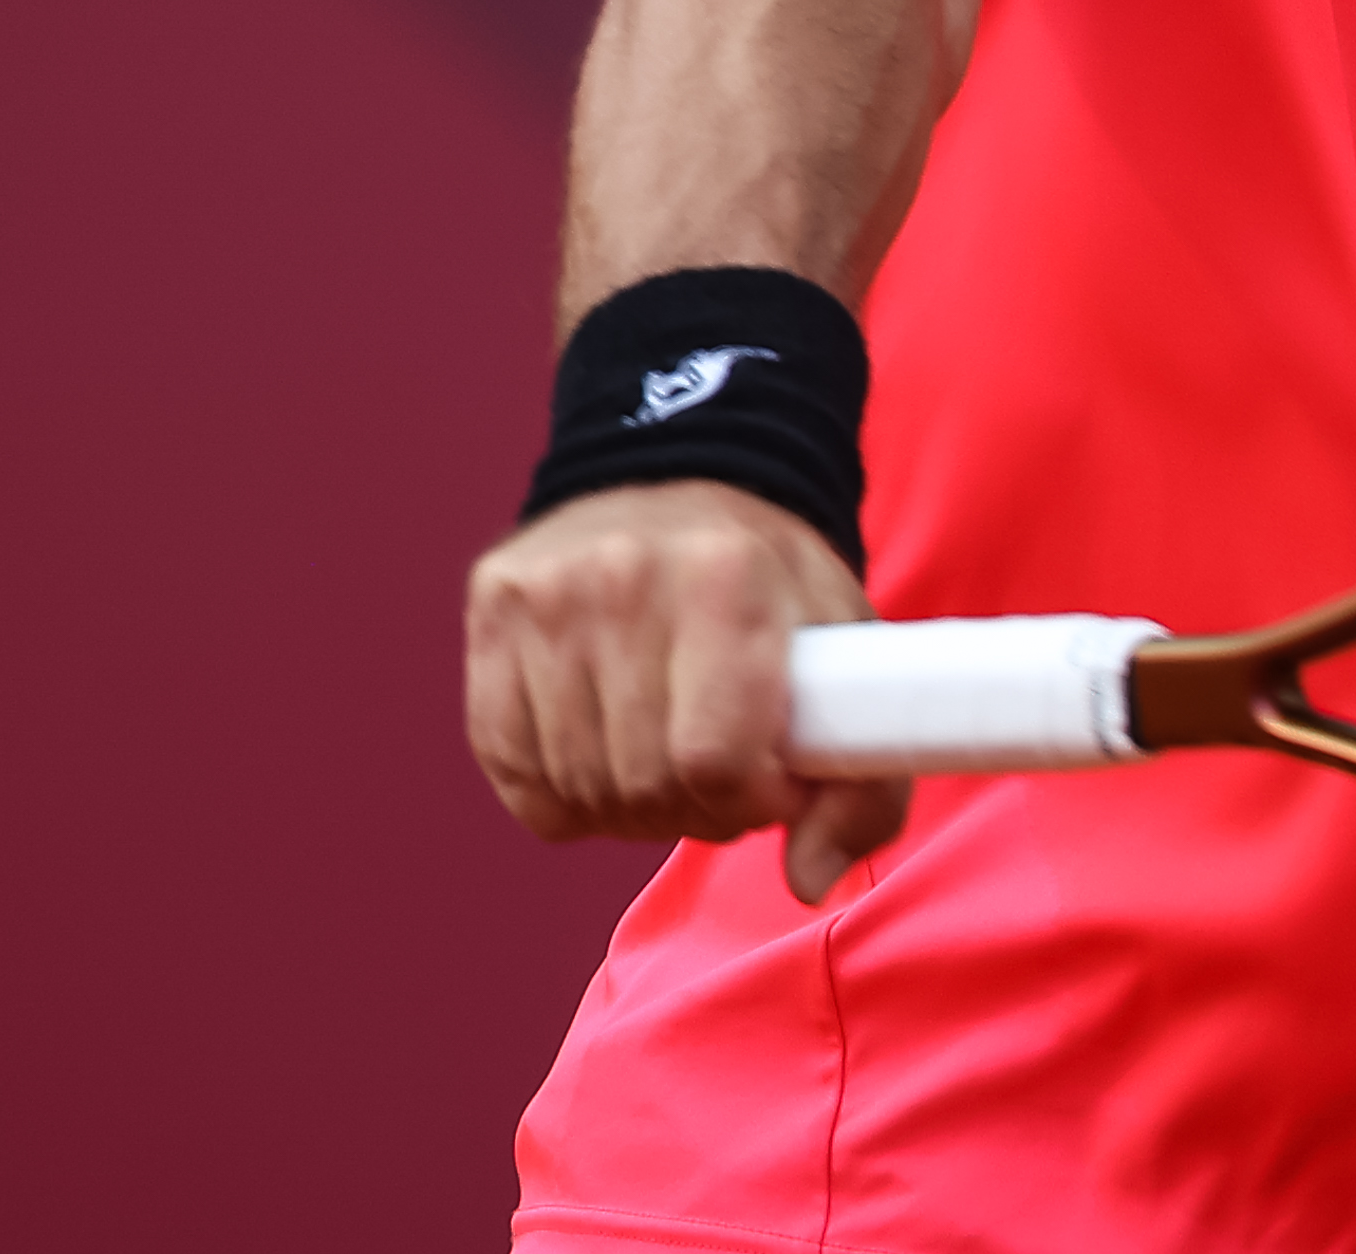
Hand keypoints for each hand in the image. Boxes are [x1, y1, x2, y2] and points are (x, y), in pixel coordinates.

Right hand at [464, 479, 909, 899]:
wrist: (684, 476)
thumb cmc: (772, 586)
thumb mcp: (848, 654)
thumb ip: (862, 782)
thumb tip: (809, 880)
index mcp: (726, 574)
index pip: (715, 758)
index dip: (752, 801)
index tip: (775, 782)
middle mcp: (623, 575)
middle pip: (643, 782)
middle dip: (695, 809)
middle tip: (722, 773)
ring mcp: (545, 594)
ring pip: (577, 786)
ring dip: (630, 808)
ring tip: (668, 759)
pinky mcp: (493, 613)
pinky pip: (514, 771)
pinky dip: (565, 794)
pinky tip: (607, 754)